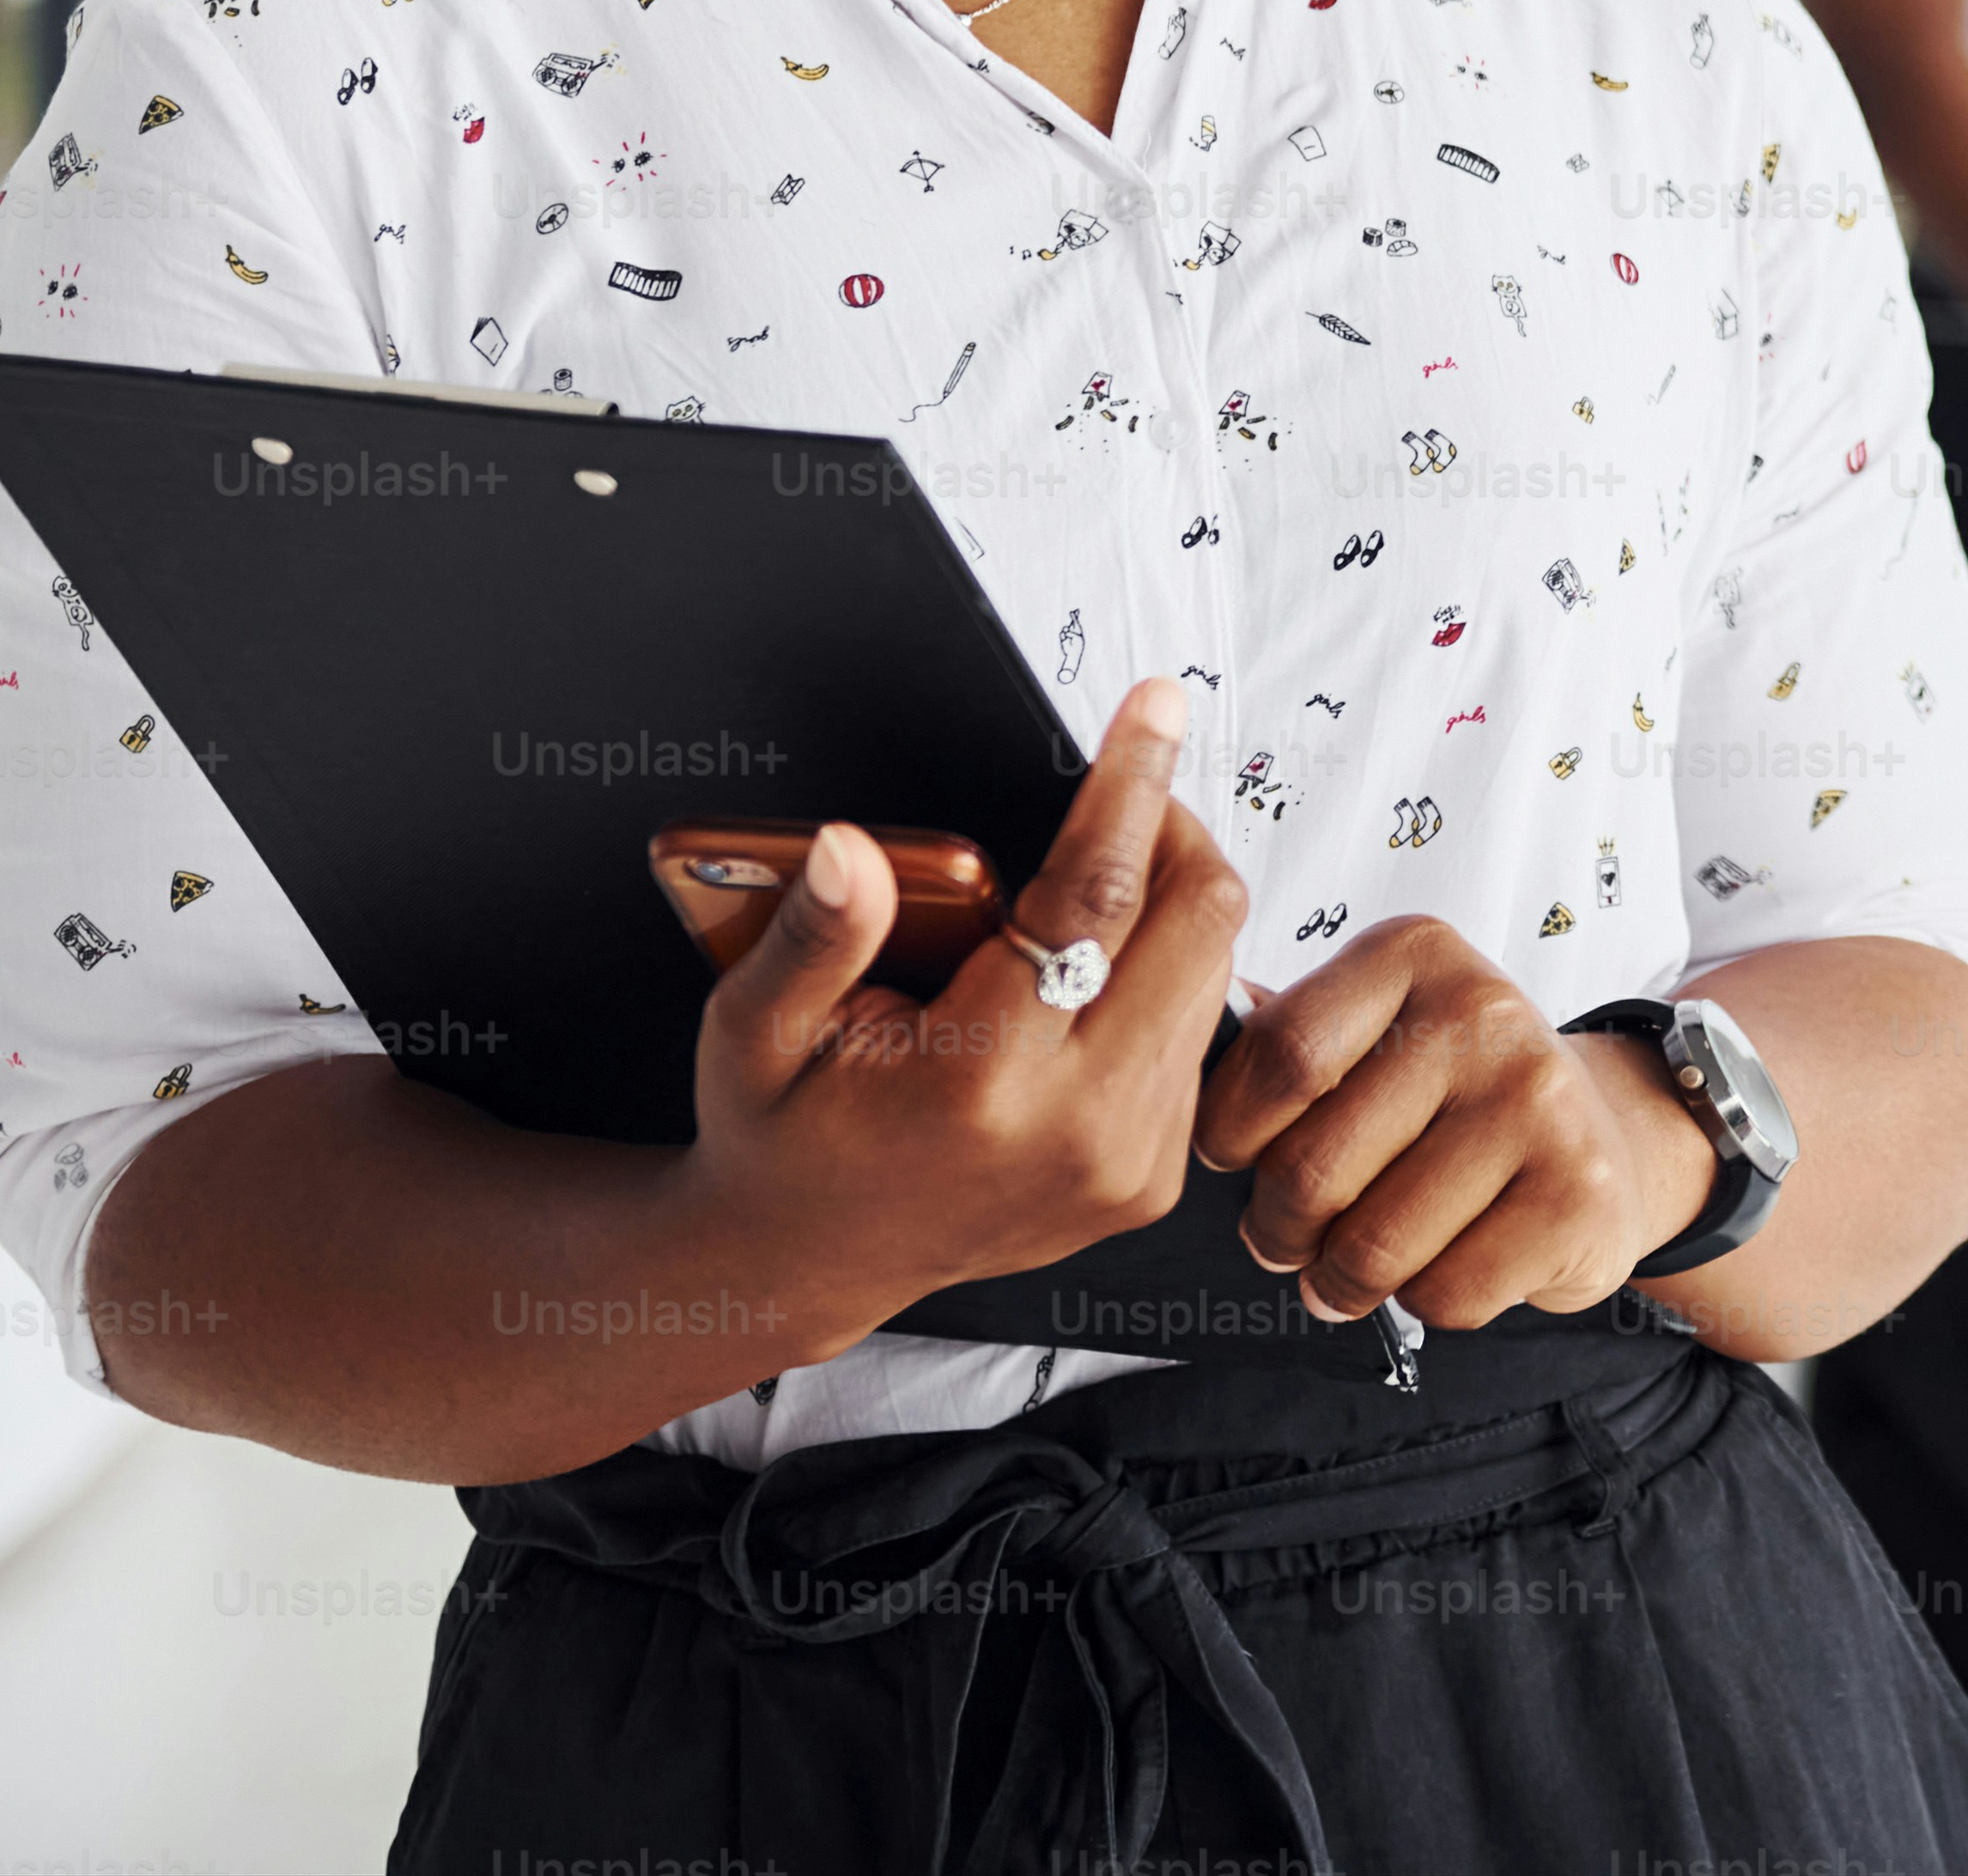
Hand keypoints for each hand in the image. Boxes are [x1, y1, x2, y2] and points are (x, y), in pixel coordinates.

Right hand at [677, 678, 1251, 1327]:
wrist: (805, 1262)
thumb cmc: (780, 1136)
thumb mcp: (754, 1029)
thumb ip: (811, 934)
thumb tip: (852, 849)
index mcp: (984, 1084)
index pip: (1096, 900)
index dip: (1131, 787)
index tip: (1156, 705)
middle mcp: (1081, 1129)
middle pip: (1199, 926)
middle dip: (1172, 834)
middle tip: (1118, 800)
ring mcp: (1128, 1162)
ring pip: (1213, 974)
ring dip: (1170, 906)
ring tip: (1086, 890)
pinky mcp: (1152, 1178)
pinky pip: (1196, 1036)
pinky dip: (1162, 979)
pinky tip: (1090, 974)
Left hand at [1192, 919, 1723, 1329]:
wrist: (1605, 1136)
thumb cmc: (1454, 1093)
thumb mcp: (1373, 1028)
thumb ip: (1280, 1036)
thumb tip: (1174, 1050)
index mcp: (1414, 953)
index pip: (1279, 1054)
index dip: (1229, 1130)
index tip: (1232, 1157)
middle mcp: (1485, 1010)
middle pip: (1313, 1166)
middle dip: (1277, 1230)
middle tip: (1284, 1239)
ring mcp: (1540, 1100)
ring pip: (1372, 1247)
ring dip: (1341, 1281)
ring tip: (1349, 1268)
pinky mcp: (1578, 1193)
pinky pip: (1444, 1294)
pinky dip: (1423, 1303)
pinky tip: (1440, 1265)